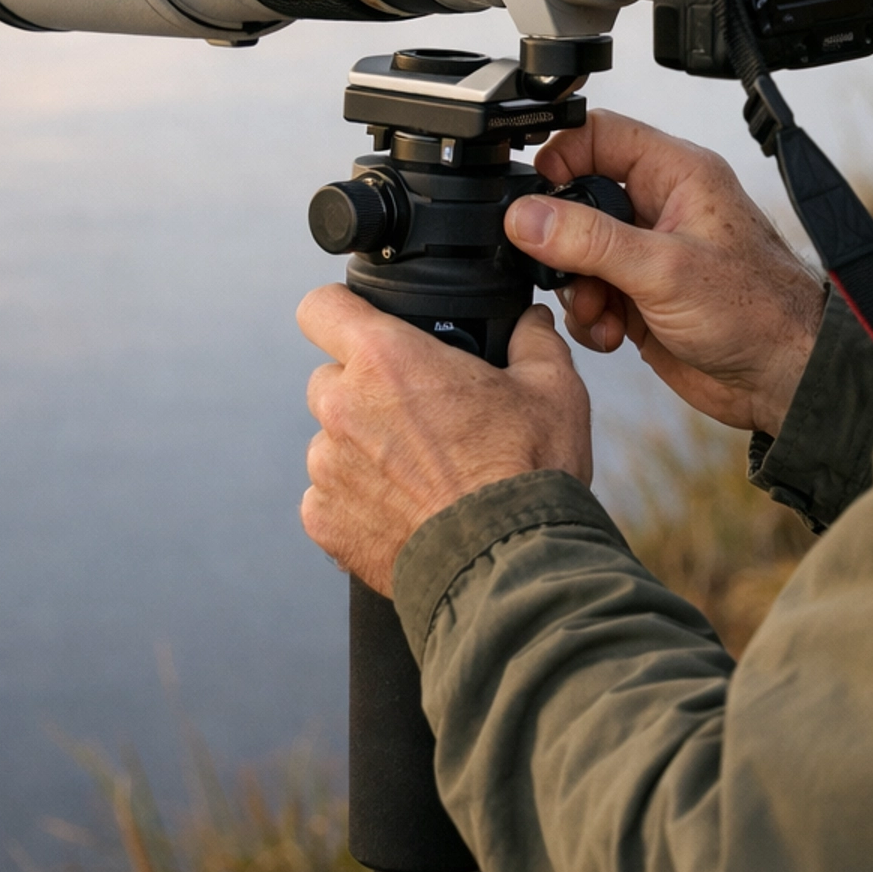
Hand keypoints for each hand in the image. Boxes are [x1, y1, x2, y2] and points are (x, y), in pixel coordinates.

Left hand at [297, 286, 591, 592]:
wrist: (509, 564)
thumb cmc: (528, 471)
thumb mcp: (552, 389)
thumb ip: (533, 340)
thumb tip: (531, 321)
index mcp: (385, 359)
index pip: (321, 308)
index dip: (341, 313)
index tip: (362, 329)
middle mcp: (342, 406)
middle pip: (330, 379)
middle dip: (365, 391)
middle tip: (417, 417)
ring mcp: (327, 466)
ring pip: (330, 442)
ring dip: (362, 450)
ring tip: (419, 476)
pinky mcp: (324, 520)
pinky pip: (329, 497)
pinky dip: (357, 503)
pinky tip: (405, 512)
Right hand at [504, 110, 822, 436]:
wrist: (781, 378)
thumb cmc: (756, 310)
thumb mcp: (663, 269)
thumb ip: (589, 240)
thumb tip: (526, 216)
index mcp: (676, 174)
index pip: (599, 136)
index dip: (560, 158)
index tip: (536, 200)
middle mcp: (660, 207)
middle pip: (578, 199)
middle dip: (562, 242)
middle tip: (565, 268)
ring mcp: (647, 255)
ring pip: (576, 254)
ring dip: (576, 288)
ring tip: (599, 312)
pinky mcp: (639, 297)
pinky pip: (589, 294)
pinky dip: (589, 317)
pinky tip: (612, 334)